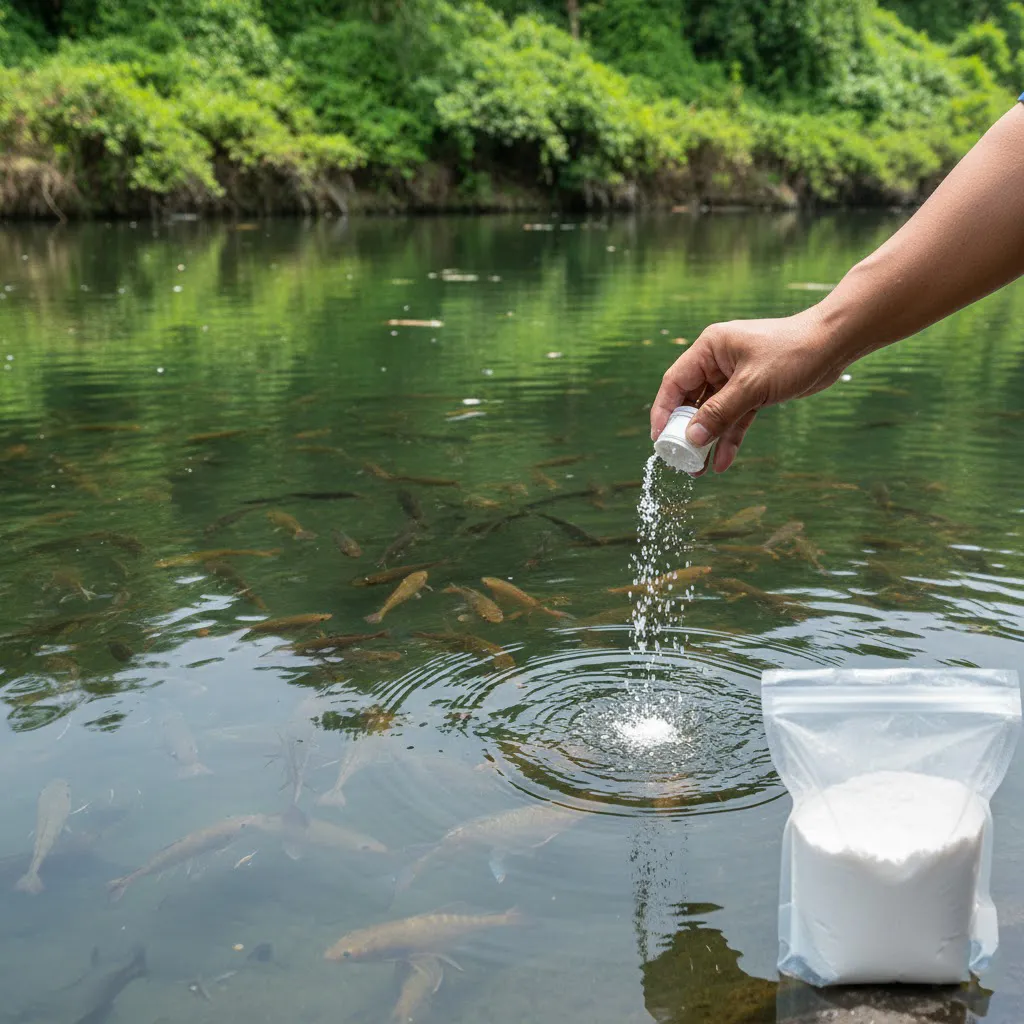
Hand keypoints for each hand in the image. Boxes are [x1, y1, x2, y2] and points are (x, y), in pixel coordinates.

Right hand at [650, 307, 846, 473]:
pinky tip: (723, 461)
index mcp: (709, 349)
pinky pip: (734, 417)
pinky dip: (730, 438)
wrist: (835, 344)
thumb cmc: (793, 353)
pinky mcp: (753, 391)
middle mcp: (718, 362)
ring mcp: (735, 377)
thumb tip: (692, 437)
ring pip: (713, 413)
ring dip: (707, 440)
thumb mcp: (752, 386)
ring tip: (699, 469)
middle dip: (686, 432)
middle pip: (691, 401)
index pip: (675, 382)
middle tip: (680, 460)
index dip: (663, 411)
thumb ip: (720, 413)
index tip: (658, 439)